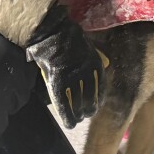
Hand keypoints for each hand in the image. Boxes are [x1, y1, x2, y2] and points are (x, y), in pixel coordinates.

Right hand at [26, 5, 104, 128]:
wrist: (51, 30)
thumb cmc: (65, 33)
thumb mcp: (85, 43)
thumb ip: (90, 56)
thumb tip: (97, 64)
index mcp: (94, 61)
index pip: (101, 84)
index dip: (100, 96)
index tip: (99, 103)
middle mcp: (87, 72)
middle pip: (91, 95)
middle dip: (89, 107)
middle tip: (87, 113)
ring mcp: (73, 77)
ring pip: (79, 102)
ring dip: (79, 113)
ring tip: (77, 119)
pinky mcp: (58, 82)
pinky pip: (64, 103)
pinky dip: (67, 115)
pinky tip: (69, 124)